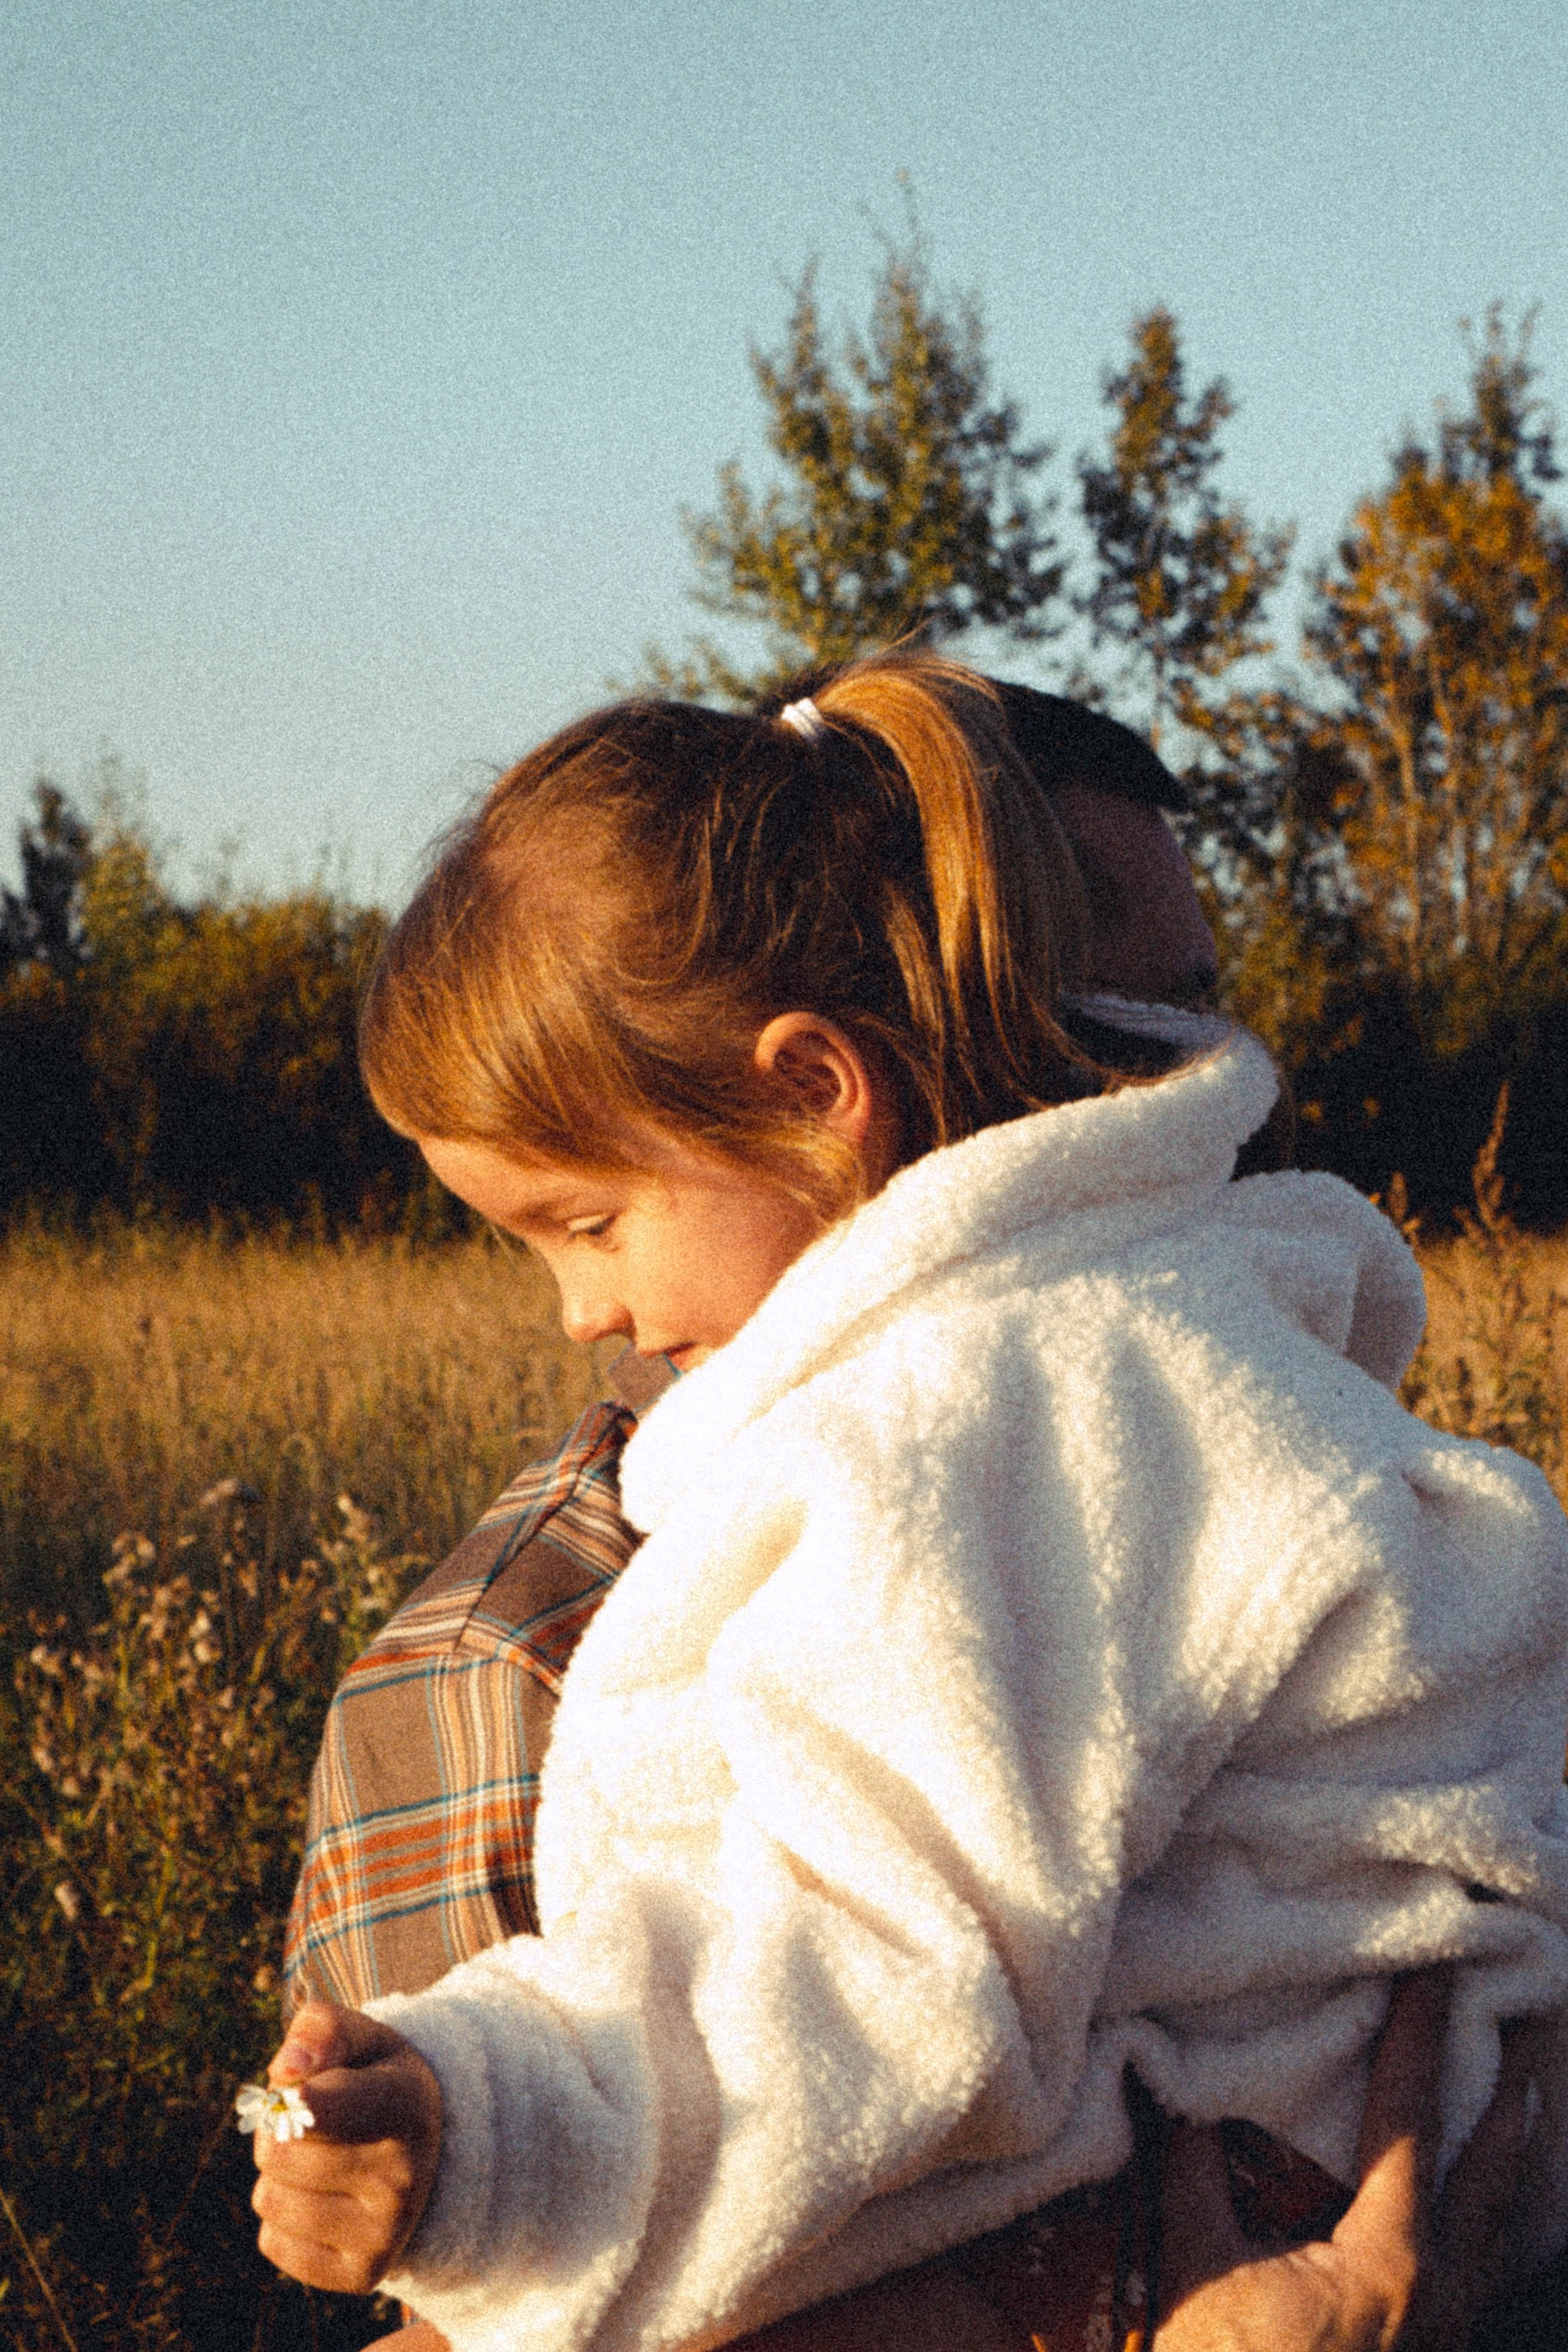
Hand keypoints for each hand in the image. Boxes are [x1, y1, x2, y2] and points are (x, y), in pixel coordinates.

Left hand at [250, 2000, 442, 2295]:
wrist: (428, 2155)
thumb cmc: (374, 2081)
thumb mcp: (360, 2039)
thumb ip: (320, 2030)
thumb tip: (287, 2070)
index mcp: (406, 2103)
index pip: (326, 2110)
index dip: (295, 2101)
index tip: (294, 2095)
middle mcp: (403, 2174)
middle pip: (277, 2153)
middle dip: (276, 2131)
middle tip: (308, 2124)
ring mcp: (386, 2231)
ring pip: (270, 2200)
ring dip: (276, 2177)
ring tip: (317, 2161)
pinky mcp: (362, 2274)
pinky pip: (273, 2244)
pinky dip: (282, 2220)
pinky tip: (320, 2201)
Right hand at [1155, 1971, 1548, 2351]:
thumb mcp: (1194, 2264)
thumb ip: (1190, 2171)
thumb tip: (1174, 2088)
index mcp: (1391, 2259)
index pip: (1410, 2120)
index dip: (1418, 2037)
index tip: (1434, 1974)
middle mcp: (1443, 2296)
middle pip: (1498, 2175)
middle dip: (1512, 2095)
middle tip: (1528, 2024)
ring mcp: (1449, 2335)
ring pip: (1511, 2238)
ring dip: (1521, 2170)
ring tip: (1535, 2114)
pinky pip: (1492, 2279)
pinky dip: (1505, 2235)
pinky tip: (1496, 2225)